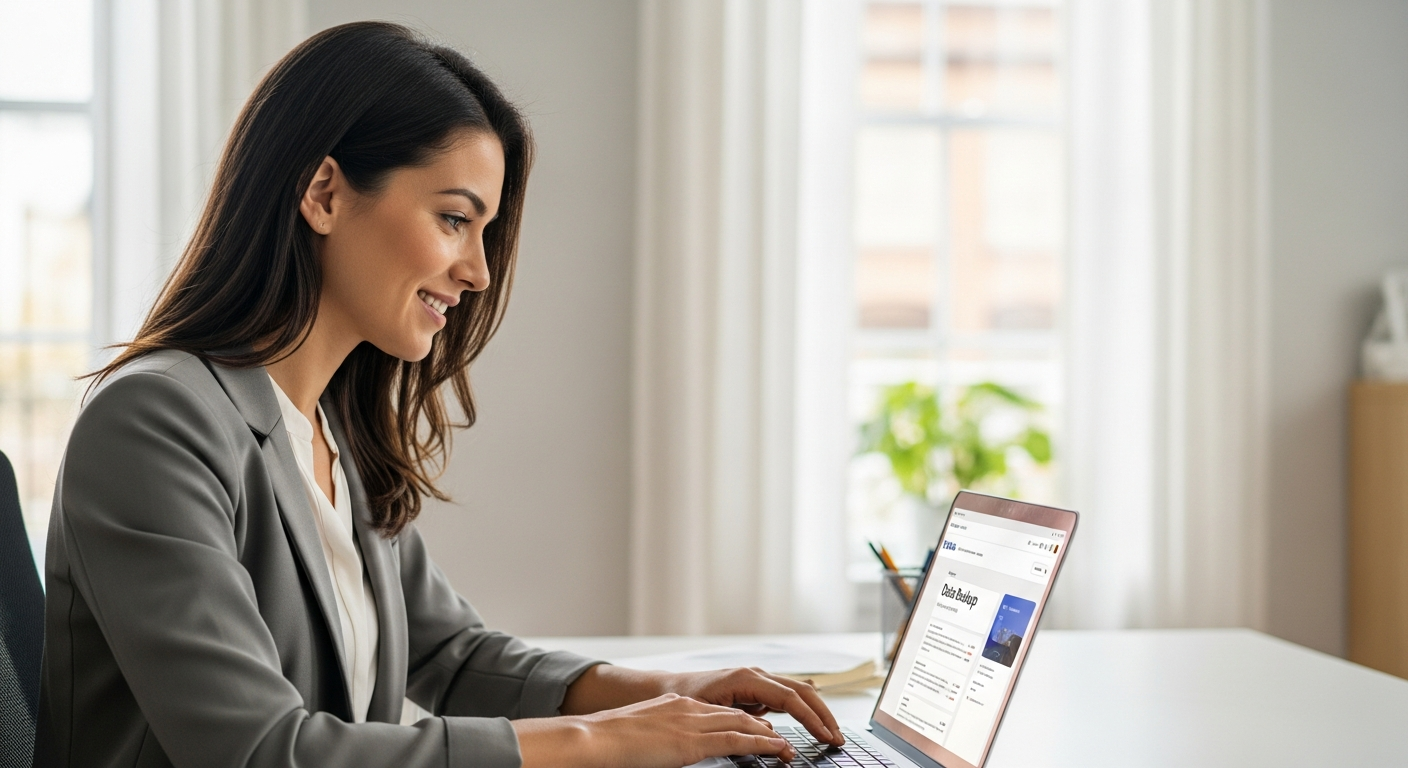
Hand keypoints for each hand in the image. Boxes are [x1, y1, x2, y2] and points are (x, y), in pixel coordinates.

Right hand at [514, 693, 794, 767]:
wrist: (595, 738)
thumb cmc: (609, 742)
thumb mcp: (643, 734)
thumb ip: (662, 738)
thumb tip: (666, 749)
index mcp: (676, 707)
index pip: (720, 712)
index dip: (744, 722)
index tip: (760, 731)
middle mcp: (689, 709)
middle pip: (738, 715)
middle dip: (764, 727)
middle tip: (782, 739)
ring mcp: (692, 723)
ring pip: (743, 725)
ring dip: (769, 737)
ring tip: (787, 748)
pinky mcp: (693, 741)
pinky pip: (736, 741)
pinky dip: (761, 745)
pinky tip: (776, 751)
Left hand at [665, 667, 843, 747]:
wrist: (670, 688)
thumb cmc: (685, 700)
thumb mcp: (712, 714)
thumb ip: (742, 724)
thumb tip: (773, 736)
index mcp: (747, 678)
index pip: (791, 698)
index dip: (811, 718)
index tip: (826, 736)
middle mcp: (757, 674)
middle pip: (802, 691)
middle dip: (823, 714)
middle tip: (838, 738)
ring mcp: (758, 679)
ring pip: (798, 692)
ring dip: (816, 712)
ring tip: (830, 733)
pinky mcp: (756, 688)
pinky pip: (786, 696)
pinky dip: (803, 708)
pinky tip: (815, 719)